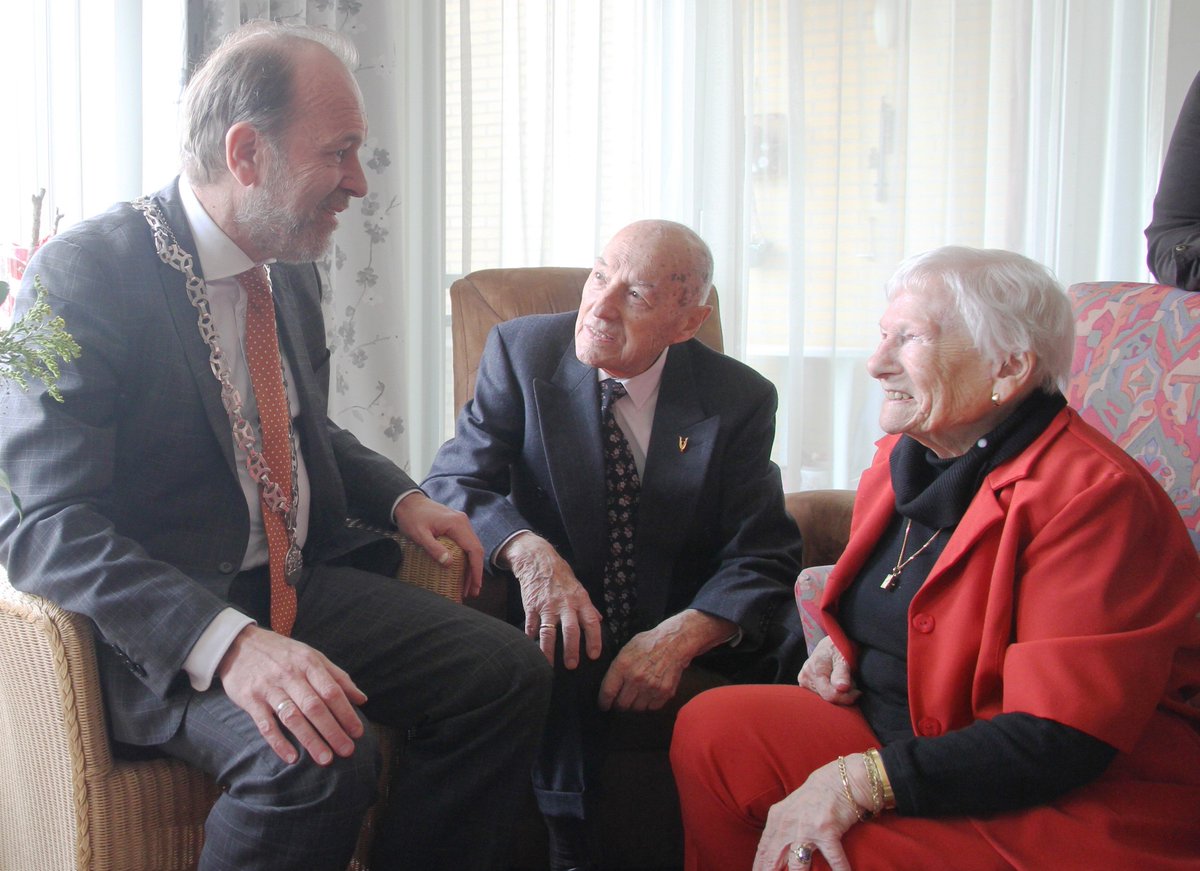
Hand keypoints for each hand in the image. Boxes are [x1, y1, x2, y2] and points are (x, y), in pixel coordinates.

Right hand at [217, 624, 367, 765]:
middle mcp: (290, 675)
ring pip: (292, 717)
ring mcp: (269, 688)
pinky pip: (265, 724)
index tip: (358, 732)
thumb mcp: (312, 656)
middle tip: (347, 751)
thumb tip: (362, 699)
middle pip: (314, 706)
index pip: (332, 691)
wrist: (240, 643)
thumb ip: (337, 677)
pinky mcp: (250, 699)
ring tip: (325, 759)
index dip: (346, 713)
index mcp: (309, 663)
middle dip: (332, 731)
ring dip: (310, 740)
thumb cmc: (283, 653)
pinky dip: (278, 742)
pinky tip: (292, 758)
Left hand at [393, 492, 484, 597]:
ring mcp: (461, 523)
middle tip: (472, 592)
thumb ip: (434, 548)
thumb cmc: (411, 517)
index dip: (476, 570)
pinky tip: (462, 571)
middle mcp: (463, 522)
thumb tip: (449, 563)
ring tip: (468, 586)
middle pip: (476, 550)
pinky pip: (466, 544)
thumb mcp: (419, 534)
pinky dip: (466, 559)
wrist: (406, 501)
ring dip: (472, 567)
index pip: (474, 550)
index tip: (475, 586)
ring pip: (472, 548)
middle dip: (475, 572)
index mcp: (457, 524)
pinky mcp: (456, 526)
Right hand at [503, 532, 601, 666]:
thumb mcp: (579, 588)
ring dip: (548, 651)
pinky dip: (531, 640)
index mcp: (580, 600)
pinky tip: (532, 650)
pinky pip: (531, 627)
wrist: (538, 560)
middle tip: (572, 665)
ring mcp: (546, 606)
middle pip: (570, 630)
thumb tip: (599, 621)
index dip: (594, 639)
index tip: (594, 655)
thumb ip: (588, 607)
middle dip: (571, 649)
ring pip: (548, 632)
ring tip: (549, 665)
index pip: (591, 621)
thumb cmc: (561, 576)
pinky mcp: (531, 607)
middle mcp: (565, 604)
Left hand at [597, 609, 735, 711]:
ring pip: (637, 708)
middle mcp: (636, 678)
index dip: (604, 702)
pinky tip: (649, 694)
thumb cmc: (649, 643)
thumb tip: (609, 683)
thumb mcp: (627, 649)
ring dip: (635, 704)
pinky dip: (649, 703)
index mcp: (623, 665)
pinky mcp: (665, 692)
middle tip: (621, 700)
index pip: (608, 692)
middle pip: (622, 704)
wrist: (675, 641)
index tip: (604, 705)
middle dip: (619, 704)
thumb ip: (617, 667)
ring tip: (637, 695)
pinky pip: (652, 707)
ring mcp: (651, 686)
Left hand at [752, 758, 864, 870]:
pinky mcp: (827, 831)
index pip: (763, 850)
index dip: (759, 867)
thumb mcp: (789, 809)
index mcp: (777, 819)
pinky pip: (833, 859)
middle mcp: (788, 824)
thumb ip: (779, 828)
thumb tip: (770, 852)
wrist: (838, 780)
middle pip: (774, 859)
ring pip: (797, 865)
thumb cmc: (814, 797)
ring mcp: (807, 829)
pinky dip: (839, 870)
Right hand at [798, 636, 860, 704]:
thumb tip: (841, 688)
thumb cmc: (838, 646)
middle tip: (850, 681)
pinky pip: (822, 695)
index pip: (830, 695)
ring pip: (825, 698)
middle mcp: (805, 677)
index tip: (858, 691)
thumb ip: (842, 673)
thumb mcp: (843, 656)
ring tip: (842, 679)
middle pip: (828, 697)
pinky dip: (832, 691)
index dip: (847, 697)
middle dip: (843, 693)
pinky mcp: (806, 684)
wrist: (830, 643)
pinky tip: (835, 682)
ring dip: (838, 692)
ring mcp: (804, 681)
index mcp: (813, 670)